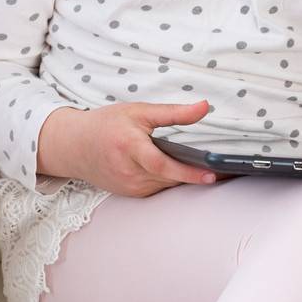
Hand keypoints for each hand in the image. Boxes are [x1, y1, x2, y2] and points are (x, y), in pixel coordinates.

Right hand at [36, 100, 217, 196]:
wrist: (73, 146)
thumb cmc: (106, 124)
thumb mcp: (138, 110)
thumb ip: (173, 112)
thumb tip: (204, 107)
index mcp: (129, 147)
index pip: (163, 165)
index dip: (188, 172)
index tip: (212, 175)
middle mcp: (129, 172)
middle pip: (170, 177)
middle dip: (197, 174)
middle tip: (227, 169)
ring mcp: (129, 186)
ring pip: (167, 185)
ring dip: (186, 178)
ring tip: (211, 169)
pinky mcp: (130, 194)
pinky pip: (158, 188)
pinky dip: (171, 180)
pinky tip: (183, 171)